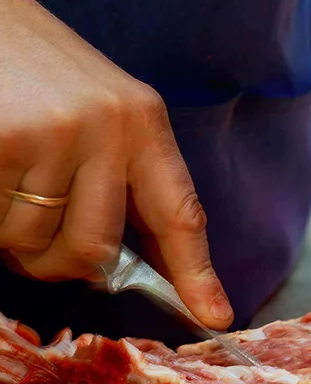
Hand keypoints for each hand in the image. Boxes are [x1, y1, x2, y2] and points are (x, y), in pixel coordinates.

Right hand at [0, 0, 232, 328]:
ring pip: (34, 242)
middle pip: (95, 250)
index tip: (216, 317)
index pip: (181, 213)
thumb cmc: (30, 66)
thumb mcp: (97, 108)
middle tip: (33, 242)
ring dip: (10, 235)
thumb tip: (115, 262)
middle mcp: (109, 128)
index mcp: (143, 122)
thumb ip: (116, 173)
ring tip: (4, 184)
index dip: (197, 274)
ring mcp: (55, 134)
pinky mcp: (3, 141)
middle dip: (58, 264)